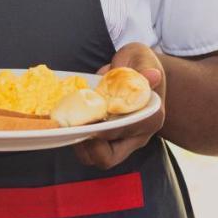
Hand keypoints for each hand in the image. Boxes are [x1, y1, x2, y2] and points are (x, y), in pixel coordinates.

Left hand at [74, 42, 164, 168]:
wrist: (139, 71)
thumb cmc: (139, 63)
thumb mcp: (140, 58)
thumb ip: (142, 69)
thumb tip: (152, 75)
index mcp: (149, 119)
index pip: (122, 135)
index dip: (100, 131)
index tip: (83, 120)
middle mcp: (136, 135)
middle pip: (108, 158)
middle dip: (85, 147)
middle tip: (71, 127)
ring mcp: (120, 140)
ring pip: (94, 158)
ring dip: (76, 145)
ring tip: (66, 126)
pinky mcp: (105, 138)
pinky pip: (87, 149)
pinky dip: (74, 140)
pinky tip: (65, 123)